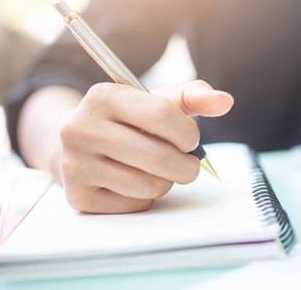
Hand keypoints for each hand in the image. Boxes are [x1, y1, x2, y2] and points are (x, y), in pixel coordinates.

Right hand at [57, 80, 232, 213]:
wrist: (82, 145)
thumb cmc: (129, 121)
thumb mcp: (157, 101)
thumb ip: (193, 97)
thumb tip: (225, 101)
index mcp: (103, 97)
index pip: (161, 115)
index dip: (187, 133)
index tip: (191, 140)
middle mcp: (80, 128)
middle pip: (159, 156)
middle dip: (187, 164)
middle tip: (188, 163)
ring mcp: (75, 164)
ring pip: (149, 185)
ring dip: (167, 181)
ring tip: (159, 169)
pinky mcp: (78, 196)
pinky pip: (135, 204)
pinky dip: (146, 197)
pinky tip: (136, 181)